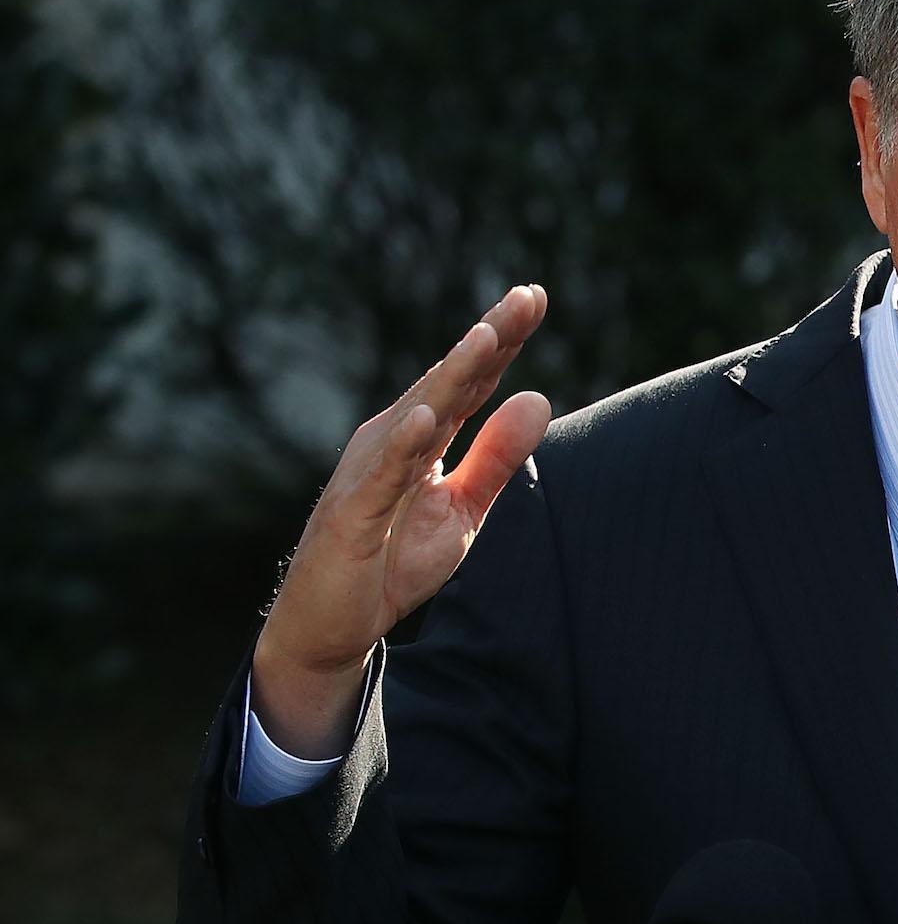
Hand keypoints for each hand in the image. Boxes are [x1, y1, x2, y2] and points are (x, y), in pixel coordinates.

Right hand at [251, 285, 551, 757]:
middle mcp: (390, 439)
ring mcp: (367, 473)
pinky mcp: (351, 514)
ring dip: (450, 376)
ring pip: (416, 415)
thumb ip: (498, 457)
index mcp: (419, 435)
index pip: (469, 380)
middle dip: (487, 339)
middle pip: (447, 381)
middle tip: (525, 297)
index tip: (536, 296)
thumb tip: (540, 396)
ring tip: (486, 336)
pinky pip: (380, 475)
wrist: (330, 627)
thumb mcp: (463, 509)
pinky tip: (424, 416)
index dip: (502, 339)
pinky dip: (401, 444)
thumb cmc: (391, 561)